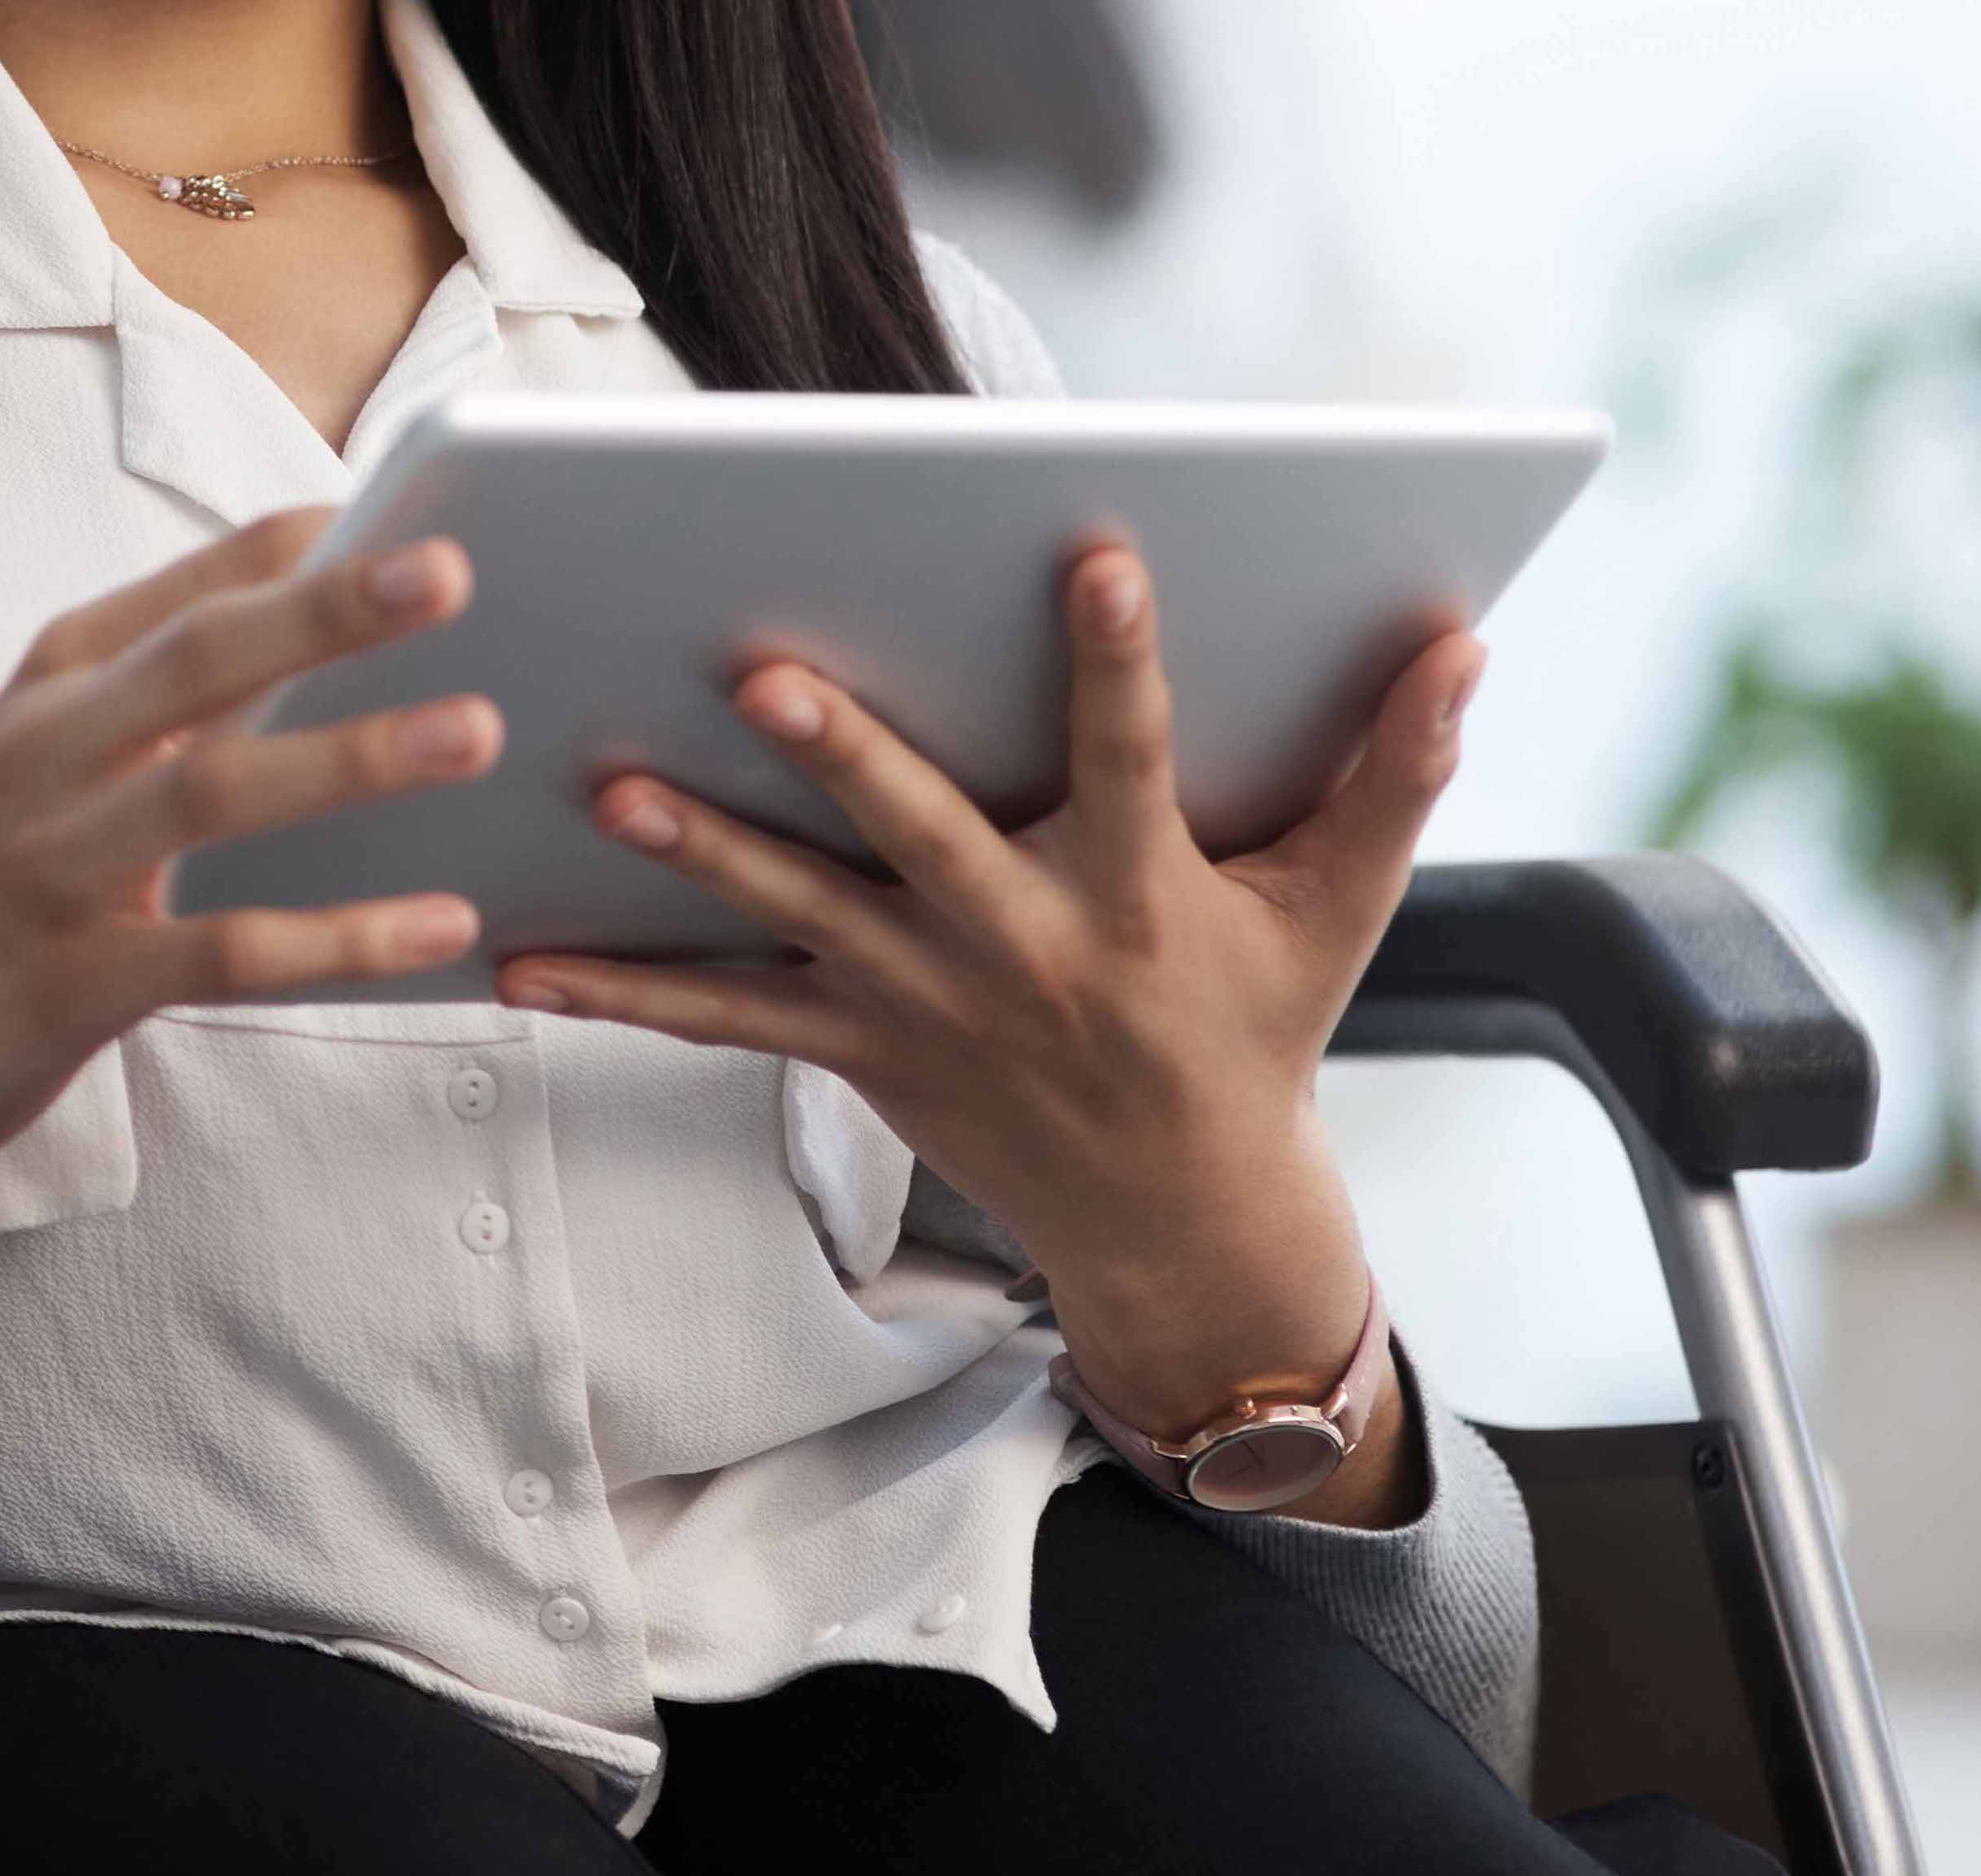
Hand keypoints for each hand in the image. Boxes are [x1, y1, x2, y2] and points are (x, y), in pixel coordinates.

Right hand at [0, 510, 500, 1477]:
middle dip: (331, 609)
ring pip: (213, 792)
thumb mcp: (40, 772)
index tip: (420, 497)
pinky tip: (437, 927)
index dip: (301, 544)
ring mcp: (50, 869)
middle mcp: (45, 757)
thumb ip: (163, 708)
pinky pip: (222, 951)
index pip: (189, 590)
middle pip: (203, 660)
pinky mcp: (68, 984)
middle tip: (455, 568)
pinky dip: (336, 940)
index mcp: (51, 689)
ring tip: (475, 730)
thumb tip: (317, 640)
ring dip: (350, 757)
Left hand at [490, 542, 1482, 1522]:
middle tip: (761, 670)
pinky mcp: (854, 1047)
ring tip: (603, 792)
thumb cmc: (1254, 1032)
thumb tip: (1463, 645)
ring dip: (700, 857)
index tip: (1093, 554)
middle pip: (923, 838)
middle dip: (847, 758)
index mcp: (1138, 897)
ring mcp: (922, 1005)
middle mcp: (1018, 950)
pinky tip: (517, 962)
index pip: (1132, 759)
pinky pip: (722, 1017)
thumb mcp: (1341, 914)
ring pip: (797, 919)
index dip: (1122, 662)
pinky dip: (621, 992)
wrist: (1177, 1216)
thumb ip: (1395, 776)